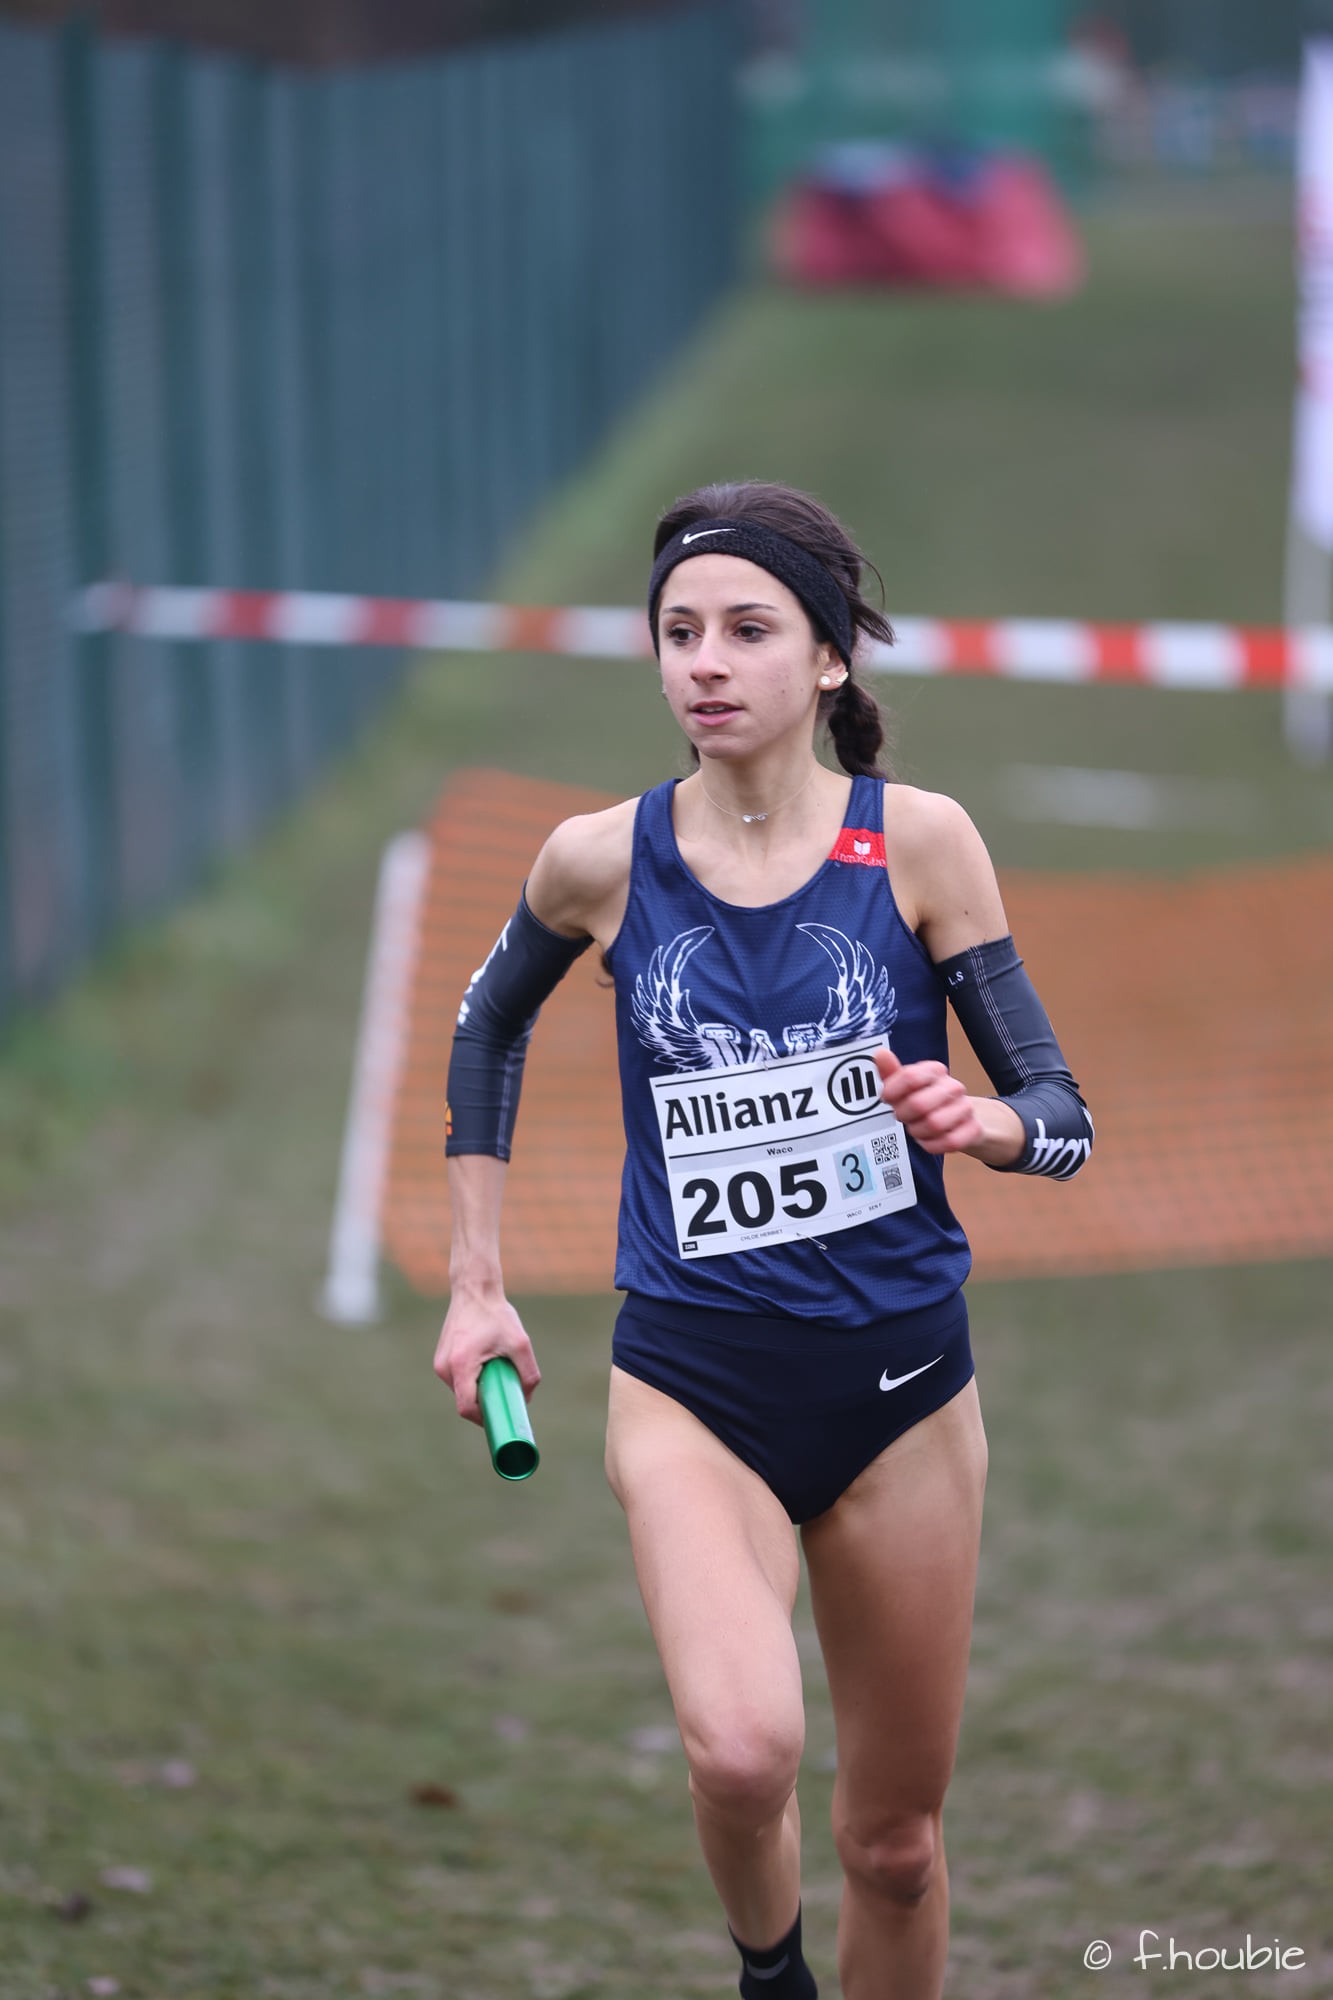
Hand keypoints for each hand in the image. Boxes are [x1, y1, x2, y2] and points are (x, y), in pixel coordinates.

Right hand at [433, 1286, 540, 1424]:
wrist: (474, 1290)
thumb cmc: (496, 1314)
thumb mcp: (520, 1343)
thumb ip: (528, 1373)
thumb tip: (526, 1399)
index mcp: (461, 1365)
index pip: (467, 1407)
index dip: (484, 1420)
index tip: (500, 1420)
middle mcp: (445, 1367)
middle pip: (465, 1401)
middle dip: (485, 1403)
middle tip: (505, 1396)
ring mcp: (440, 1363)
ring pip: (461, 1391)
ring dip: (479, 1390)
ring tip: (497, 1373)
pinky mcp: (442, 1358)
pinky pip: (458, 1379)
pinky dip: (473, 1380)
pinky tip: (486, 1366)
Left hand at [873, 1047, 985, 1155]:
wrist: (958, 1119)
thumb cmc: (926, 1100)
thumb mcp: (905, 1086)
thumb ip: (890, 1071)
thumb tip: (880, 1054)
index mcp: (935, 1070)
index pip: (910, 1077)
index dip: (892, 1091)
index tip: (887, 1098)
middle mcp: (953, 1086)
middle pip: (918, 1104)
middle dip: (904, 1115)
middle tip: (903, 1116)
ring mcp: (965, 1108)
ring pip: (934, 1124)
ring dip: (918, 1131)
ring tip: (917, 1127)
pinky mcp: (973, 1129)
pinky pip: (948, 1142)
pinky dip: (932, 1144)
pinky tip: (929, 1138)